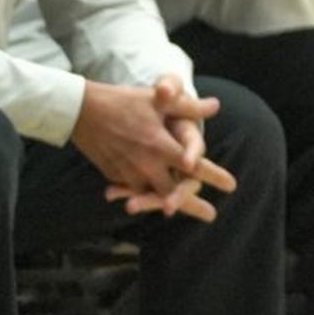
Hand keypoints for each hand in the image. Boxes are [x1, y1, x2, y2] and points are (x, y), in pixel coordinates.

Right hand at [74, 81, 226, 221]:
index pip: (194, 165)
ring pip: (151, 196)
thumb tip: (215, 106)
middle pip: (173, 192)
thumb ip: (187, 107)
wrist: (81, 110)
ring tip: (180, 212)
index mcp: (160, 145)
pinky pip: (131, 191)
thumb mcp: (157, 100)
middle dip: (192, 203)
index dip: (214, 175)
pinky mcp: (112, 175)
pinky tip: (149, 200)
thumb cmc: (124, 101)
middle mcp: (145, 164)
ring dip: (166, 203)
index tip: (232, 186)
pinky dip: (142, 196)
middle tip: (210, 214)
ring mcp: (127, 173)